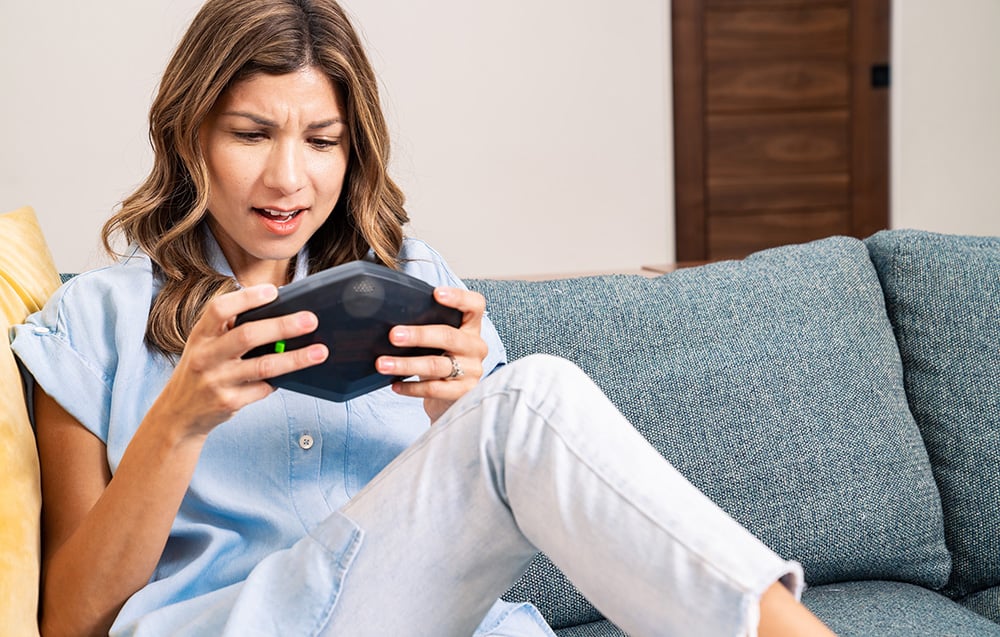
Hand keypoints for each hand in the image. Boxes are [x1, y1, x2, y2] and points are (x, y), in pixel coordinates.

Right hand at [147, 284, 328, 438]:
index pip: (219, 309)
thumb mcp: (206, 344)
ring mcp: (217, 381)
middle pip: (247, 336)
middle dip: (282, 326)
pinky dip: (279, 380)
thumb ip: (231, 327)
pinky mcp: (229, 402)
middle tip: (311, 320)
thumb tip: (277, 308)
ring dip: (295, 358)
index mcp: (200, 335)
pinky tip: (291, 374)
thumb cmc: (203, 369)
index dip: (246, 298)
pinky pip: (263, 388)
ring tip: (320, 352)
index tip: (274, 291)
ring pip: (263, 366)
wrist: (179, 413)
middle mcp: (205, 357)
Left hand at [376, 287, 488, 421]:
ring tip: (383, 364)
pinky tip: (395, 384)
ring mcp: (472, 370)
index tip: (436, 293)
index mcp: (471, 327)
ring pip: (437, 365)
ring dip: (406, 364)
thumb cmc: (441, 359)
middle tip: (393, 335)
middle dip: (419, 335)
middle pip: (449, 336)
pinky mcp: (464, 392)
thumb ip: (427, 327)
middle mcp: (476, 347)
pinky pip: (434, 389)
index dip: (458, 298)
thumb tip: (390, 319)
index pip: (475, 305)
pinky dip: (410, 387)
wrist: (452, 397)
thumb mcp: (439, 340)